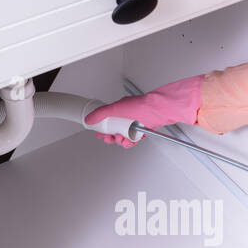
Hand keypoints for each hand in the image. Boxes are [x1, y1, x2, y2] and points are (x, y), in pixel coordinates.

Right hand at [85, 75, 202, 147]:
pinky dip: (131, 142)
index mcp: (119, 110)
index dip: (102, 128)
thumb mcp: (116, 108)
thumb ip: (101, 113)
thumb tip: (89, 118)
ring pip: (123, 137)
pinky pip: (133, 140)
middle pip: (114, 130)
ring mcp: (134, 124)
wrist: (158, 111)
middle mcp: (126, 117)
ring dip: (121, 140)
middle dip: (112, 136)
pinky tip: (131, 140)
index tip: (100, 133)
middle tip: (111, 138)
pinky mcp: (141, 131)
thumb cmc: (141, 106)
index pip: (107, 121)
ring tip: (123, 138)